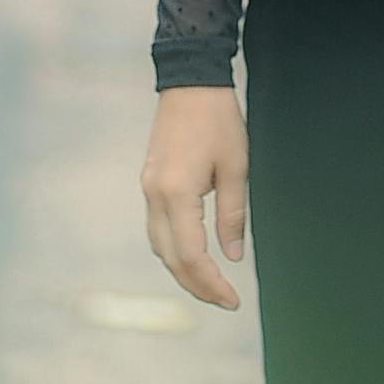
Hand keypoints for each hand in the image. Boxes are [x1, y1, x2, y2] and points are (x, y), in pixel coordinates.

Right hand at [141, 87, 250, 309]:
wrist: (190, 83)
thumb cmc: (219, 121)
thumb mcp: (236, 168)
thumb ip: (232, 215)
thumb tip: (232, 256)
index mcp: (177, 193)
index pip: (191, 255)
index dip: (211, 283)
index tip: (233, 300)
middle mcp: (155, 196)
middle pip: (170, 257)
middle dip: (196, 285)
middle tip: (225, 300)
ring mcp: (148, 189)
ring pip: (159, 245)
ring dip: (183, 270)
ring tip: (211, 285)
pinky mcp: (149, 183)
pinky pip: (157, 228)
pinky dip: (174, 249)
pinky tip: (193, 256)